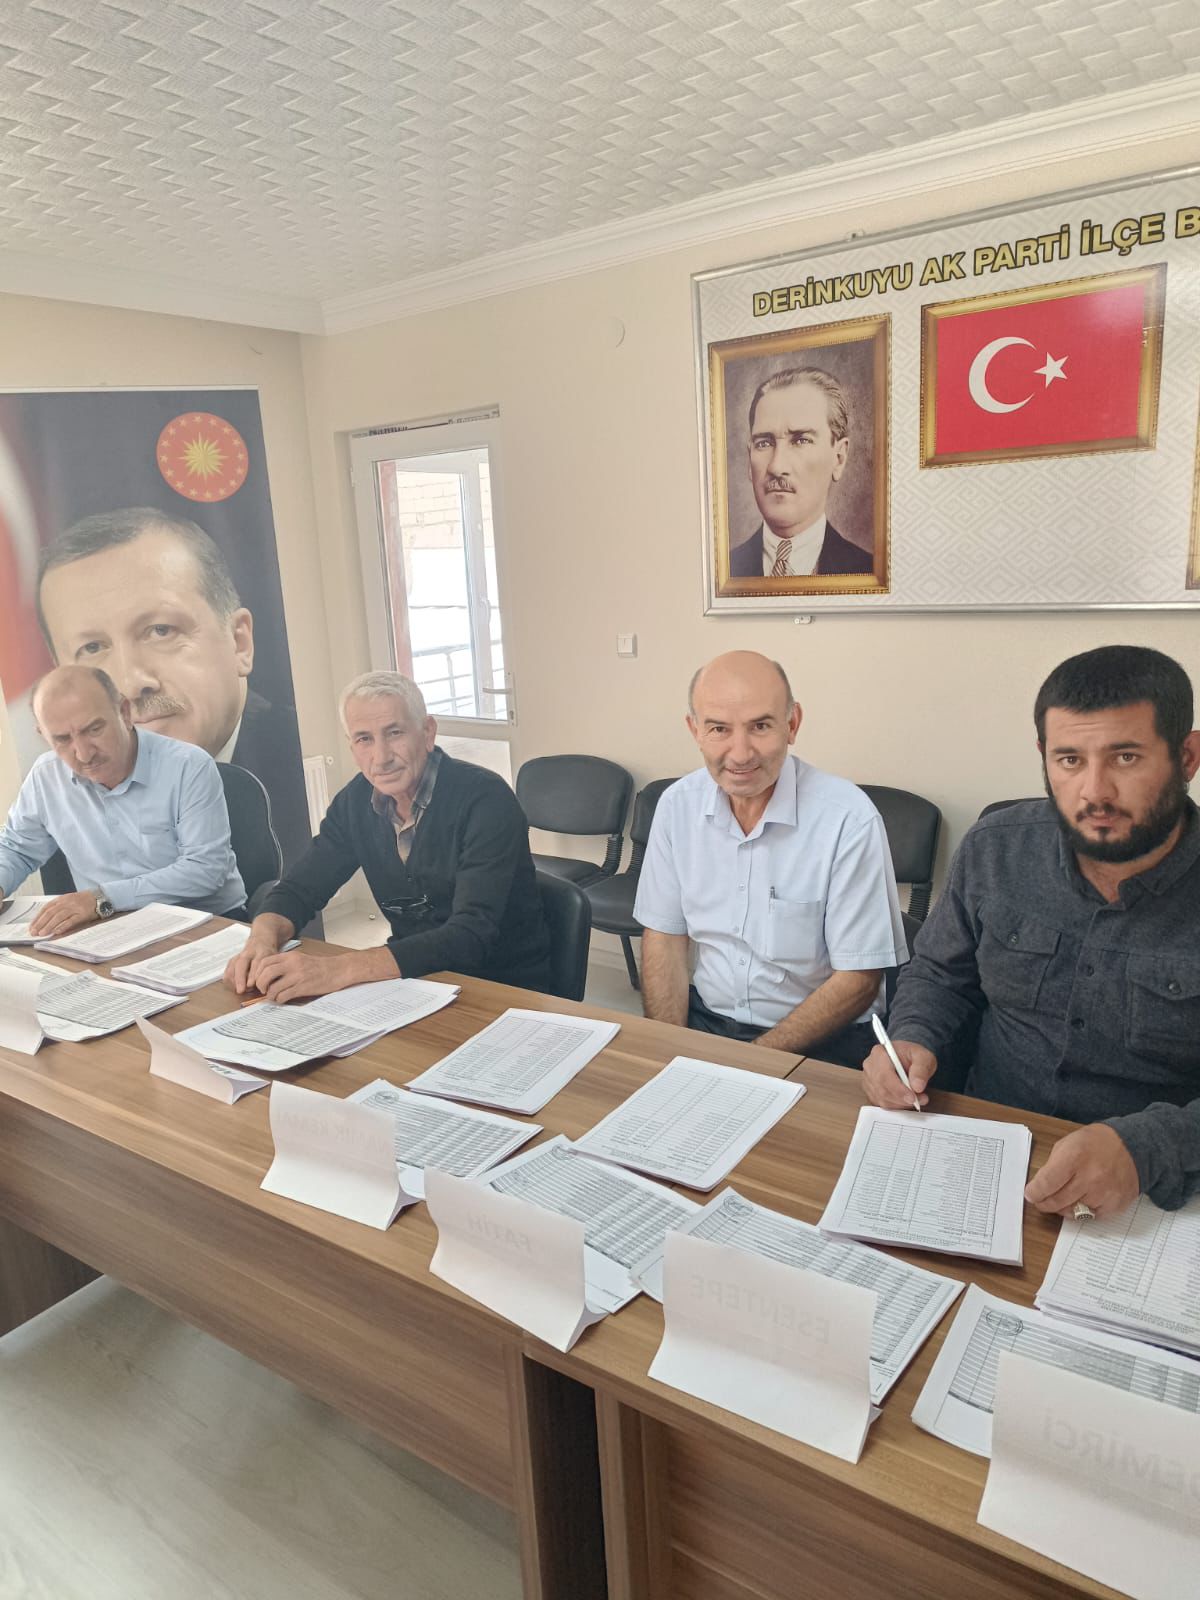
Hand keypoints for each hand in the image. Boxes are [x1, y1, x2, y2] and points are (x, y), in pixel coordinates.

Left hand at [29, 891, 100, 938]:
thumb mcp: (68, 901)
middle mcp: (66, 902)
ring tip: (42, 934)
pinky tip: (57, 931)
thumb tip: (44, 922)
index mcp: (61, 899)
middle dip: (41, 923)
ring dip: (49, 926)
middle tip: (34, 932)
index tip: (31, 927)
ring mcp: (74, 908)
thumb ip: (58, 909)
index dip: (37, 918)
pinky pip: (71, 921)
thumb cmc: (82, 902)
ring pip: (59, 917)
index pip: (46, 909)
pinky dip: (63, 926)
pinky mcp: (82, 914)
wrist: (99, 898)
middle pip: (50, 913)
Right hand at [224, 930, 283, 993]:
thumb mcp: (275, 959)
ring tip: (238, 989)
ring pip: (233, 965)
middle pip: (241, 963)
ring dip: (234, 979)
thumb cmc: (270, 953)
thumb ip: (271, 971)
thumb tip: (266, 987)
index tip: (250, 985)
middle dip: (240, 978)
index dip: (252, 974)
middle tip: (240, 990)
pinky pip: (228, 967)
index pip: (256, 962)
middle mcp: (250, 952)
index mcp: (263, 951)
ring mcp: (241, 954)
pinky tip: (233, 985)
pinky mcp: (234, 958)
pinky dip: (229, 977)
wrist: (263, 938)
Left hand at [245, 950, 350, 1005]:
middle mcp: (292, 965)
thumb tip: (269, 975)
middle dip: (260, 984)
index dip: (258, 972)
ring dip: (270, 995)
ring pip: (273, 987)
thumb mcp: (300, 959)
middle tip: (263, 989)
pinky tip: (283, 999)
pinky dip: (279, 1000)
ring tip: (274, 996)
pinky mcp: (303, 988)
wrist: (339, 970)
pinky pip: (283, 996)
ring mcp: (297, 976)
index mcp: (290, 957)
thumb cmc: (320, 967)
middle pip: (265, 974)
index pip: (265, 962)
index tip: (259, 979)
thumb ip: (285, 964)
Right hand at [862, 1039, 936, 1109]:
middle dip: (902, 1099)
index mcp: (880, 1053)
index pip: (884, 1075)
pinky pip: (882, 1104)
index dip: (898, 1089)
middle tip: (920, 1100)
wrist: (909, 1061)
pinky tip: (906, 1099)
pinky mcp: (871, 1091)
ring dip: (901, 1103)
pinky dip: (897, 1106)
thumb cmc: (914, 1057)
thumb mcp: (924, 1057)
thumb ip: (921, 1069)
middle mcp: (870, 1066)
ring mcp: (868, 1079)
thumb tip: (917, 1086)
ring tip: (918, 1098)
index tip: (912, 1097)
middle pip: (882, 1089)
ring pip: (882, 1099)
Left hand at [1024, 1124, 1139, 1219]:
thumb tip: (1039, 1186)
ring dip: (1062, 1208)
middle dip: (1044, 1203)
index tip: (1030, 1194)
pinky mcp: (1114, 1205)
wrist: (1131, 1147)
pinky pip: (1090, 1217)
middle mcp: (1090, 1178)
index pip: (1046, 1183)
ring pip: (1072, 1212)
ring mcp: (1103, 1194)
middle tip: (1040, 1201)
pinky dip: (1082, 1211)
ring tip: (1062, 1198)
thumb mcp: (1068, 1143)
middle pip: (1056, 1201)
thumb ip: (1052, 1165)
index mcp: (1074, 1157)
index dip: (1034, 1192)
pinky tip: (1082, 1199)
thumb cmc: (1095, 1143)